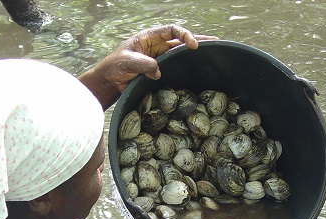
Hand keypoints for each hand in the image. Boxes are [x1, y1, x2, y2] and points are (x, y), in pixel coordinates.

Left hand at [99, 24, 217, 90]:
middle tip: (215, 42)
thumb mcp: (128, 62)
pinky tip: (199, 67)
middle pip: (181, 40)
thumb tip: (158, 72)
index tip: (192, 44)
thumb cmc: (115, 66)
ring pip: (181, 53)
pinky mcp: (160, 70)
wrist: (110, 80)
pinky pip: (176, 66)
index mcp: (150, 37)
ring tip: (214, 51)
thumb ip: (144, 64)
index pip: (171, 30)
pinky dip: (188, 66)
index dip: (184, 35)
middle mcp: (157, 45)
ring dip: (196, 52)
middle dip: (198, 40)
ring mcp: (160, 58)